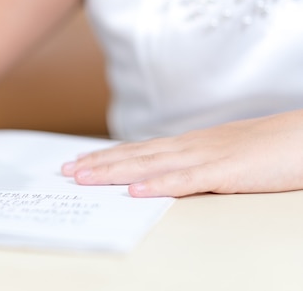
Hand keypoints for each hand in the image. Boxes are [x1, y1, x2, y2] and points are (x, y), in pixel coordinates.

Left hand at [61, 110, 302, 196]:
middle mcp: (190, 147)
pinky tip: (134, 192)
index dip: (107, 156)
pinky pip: (187, 181)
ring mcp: (206, 157)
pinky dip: (159, 186)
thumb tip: (171, 174)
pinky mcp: (226, 172)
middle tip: (65, 171)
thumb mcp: (226, 155)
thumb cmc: (271, 147)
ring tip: (83, 178)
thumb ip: (198, 164)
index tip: (80, 161)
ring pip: (150, 165)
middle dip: (98, 163)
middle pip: (135, 155)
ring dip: (114, 172)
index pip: (139, 150)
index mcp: (190, 144)